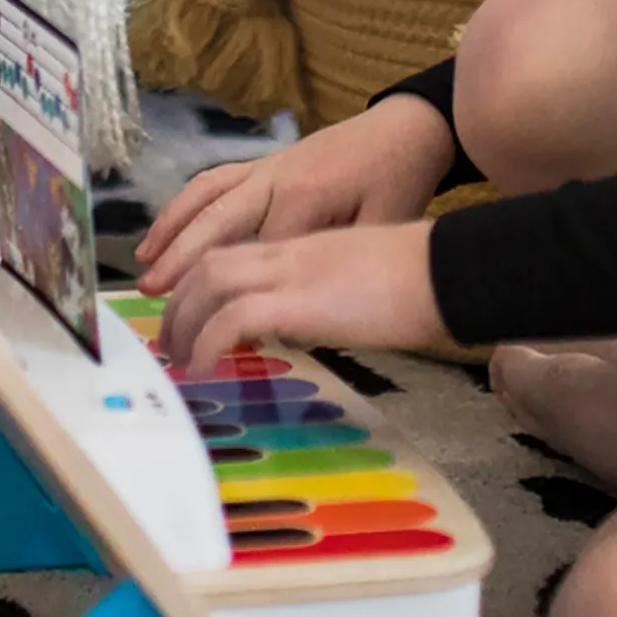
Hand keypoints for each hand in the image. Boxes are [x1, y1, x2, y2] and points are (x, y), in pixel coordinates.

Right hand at [137, 93, 453, 298]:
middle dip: (182, 259)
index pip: (261, 251)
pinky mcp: (264, 163)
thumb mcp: (382, 225)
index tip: (224, 331)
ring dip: (172, 229)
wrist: (405, 129)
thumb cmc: (397, 180)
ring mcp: (266, 167)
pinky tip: (166, 229)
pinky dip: (184, 205)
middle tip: (151, 296)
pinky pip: (214, 182)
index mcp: (306, 196)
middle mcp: (275, 178)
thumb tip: (297, 312)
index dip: (245, 292)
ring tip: (145, 265)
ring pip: (207, 197)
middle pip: (218, 221)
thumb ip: (339, 262)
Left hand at [157, 219, 444, 374]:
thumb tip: (305, 328)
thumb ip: (324, 296)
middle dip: (180, 303)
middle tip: (169, 343)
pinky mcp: (299, 302)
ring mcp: (291, 273)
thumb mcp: (358, 283)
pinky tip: (203, 368)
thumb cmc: (420, 280)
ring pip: (210, 282)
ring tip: (179, 360)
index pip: (234, 255)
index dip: (201, 283)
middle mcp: (287, 254)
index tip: (188, 316)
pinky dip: (209, 341)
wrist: (446, 269)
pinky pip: (234, 317)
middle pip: (210, 265)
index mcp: (303, 249)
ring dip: (184, 321)